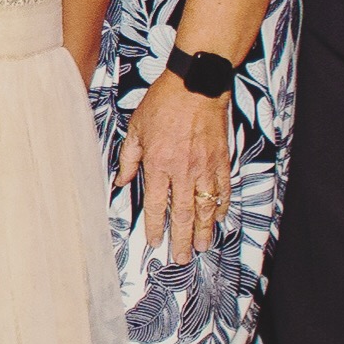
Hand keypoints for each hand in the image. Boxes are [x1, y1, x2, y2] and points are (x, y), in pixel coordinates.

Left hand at [117, 68, 231, 266]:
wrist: (196, 85)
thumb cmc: (163, 104)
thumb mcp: (136, 129)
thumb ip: (129, 159)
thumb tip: (121, 182)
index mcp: (158, 164)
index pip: (156, 204)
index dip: (155, 226)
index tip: (154, 242)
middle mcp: (183, 170)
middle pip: (182, 214)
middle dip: (180, 239)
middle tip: (180, 258)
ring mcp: (205, 167)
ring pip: (205, 207)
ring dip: (203, 230)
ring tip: (200, 247)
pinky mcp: (221, 160)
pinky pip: (223, 190)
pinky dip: (222, 206)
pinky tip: (219, 218)